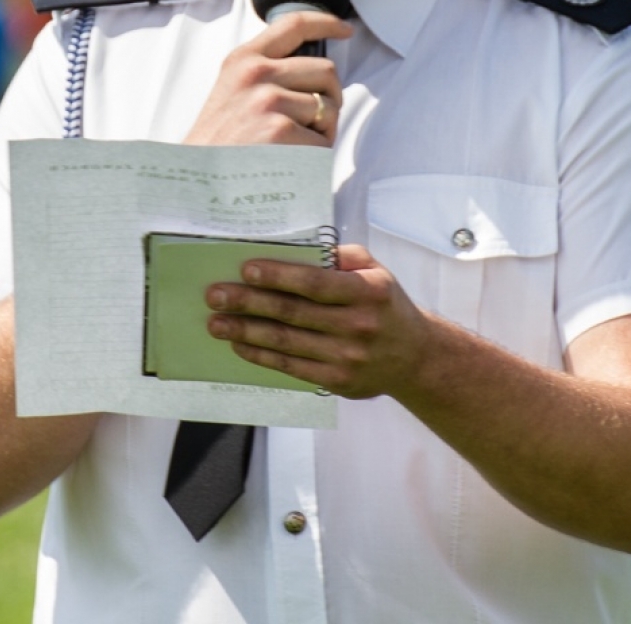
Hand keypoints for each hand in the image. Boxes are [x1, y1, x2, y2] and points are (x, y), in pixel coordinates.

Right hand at [183, 11, 351, 146]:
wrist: (195, 181)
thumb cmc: (217, 144)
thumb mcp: (232, 91)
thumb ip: (265, 74)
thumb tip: (313, 71)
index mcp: (243, 59)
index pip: (293, 24)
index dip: (326, 22)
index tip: (343, 29)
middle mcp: (256, 73)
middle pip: (326, 71)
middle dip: (331, 98)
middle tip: (314, 123)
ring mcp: (268, 100)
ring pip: (329, 107)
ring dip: (323, 130)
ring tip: (294, 146)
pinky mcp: (280, 129)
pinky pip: (323, 140)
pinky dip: (316, 156)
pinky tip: (291, 162)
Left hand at [203, 244, 432, 399]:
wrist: (415, 358)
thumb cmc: (387, 307)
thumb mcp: (378, 272)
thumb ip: (345, 257)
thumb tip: (304, 249)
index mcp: (367, 292)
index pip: (315, 283)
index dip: (278, 276)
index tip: (246, 269)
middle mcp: (357, 325)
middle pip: (293, 312)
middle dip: (249, 303)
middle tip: (215, 296)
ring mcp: (347, 357)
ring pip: (286, 342)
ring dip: (246, 332)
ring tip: (216, 323)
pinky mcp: (337, 381)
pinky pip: (291, 367)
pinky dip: (261, 356)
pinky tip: (239, 345)